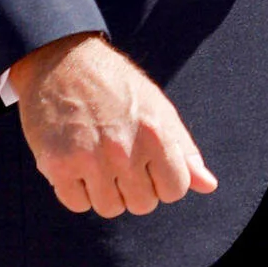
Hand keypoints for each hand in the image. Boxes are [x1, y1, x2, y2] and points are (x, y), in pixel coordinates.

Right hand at [10, 33, 217, 218]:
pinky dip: (77, 190)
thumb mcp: (158, 107)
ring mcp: (90, 159)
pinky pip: (77, 204)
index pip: (174, 190)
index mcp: (155, 133)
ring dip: (104, 190)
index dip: (162, 179)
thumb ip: (184, 149)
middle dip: (133, 186)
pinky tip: (76, 162)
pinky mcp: (58, 164)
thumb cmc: (115, 84)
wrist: (63, 58)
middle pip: (142, 204)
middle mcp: (124, 149)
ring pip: (109, 208)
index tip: (148, 161)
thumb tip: (209, 185)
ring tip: (97, 158)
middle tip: (119, 156)